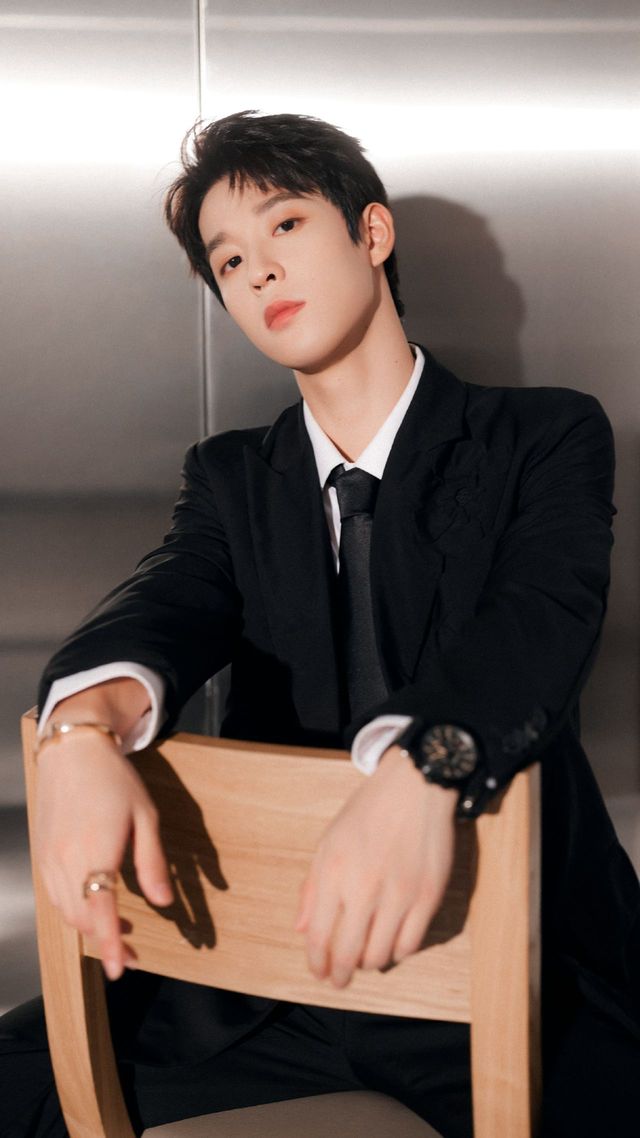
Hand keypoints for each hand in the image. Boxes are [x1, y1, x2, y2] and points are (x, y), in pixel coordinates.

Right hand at [35, 731, 172, 980]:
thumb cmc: (114, 779)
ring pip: (67, 911)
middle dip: (106, 943)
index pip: (102, 911)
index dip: (112, 944)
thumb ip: (152, 862)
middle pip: (83, 919)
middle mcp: (67, 859)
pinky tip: (92, 906)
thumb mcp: (145, 816)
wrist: (73, 751)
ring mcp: (50, 858)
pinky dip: (74, 910)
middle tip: (131, 956)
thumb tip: (164, 902)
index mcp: (97, 849)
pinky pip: (56, 896)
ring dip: (90, 928)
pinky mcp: (43, 854)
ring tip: (117, 933)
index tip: (121, 969)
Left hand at [295, 745, 456, 987]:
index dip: (316, 963)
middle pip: (349, 954)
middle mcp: (364, 889)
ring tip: (366, 960)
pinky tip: (391, 946)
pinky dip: (397, 952)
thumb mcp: (328, 840)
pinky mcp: (428, 897)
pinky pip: (411, 943)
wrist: (414, 787)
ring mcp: (399, 895)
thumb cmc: (367, 812)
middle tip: (339, 980)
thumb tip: (302, 929)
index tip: (319, 972)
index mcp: (333, 873)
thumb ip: (312, 887)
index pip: (318, 936)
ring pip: (380, 955)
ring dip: (369, 964)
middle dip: (340, 975)